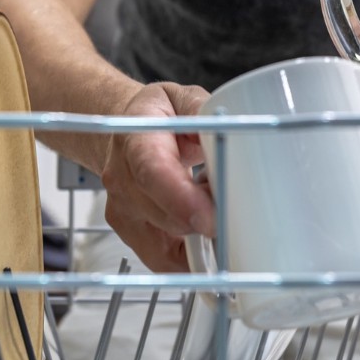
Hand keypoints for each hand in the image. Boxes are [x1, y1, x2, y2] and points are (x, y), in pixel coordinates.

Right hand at [99, 82, 212, 271]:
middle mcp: (123, 181)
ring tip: (216, 207)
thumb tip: (230, 129)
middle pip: (168, 219)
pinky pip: (165, 261)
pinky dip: (192, 256)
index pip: (152, 174)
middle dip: (209, 220)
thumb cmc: (158, 116)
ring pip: (169, 247)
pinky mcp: (131, 234)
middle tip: (236, 204)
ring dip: (202, 237)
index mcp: (137, 142)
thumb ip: (203, 112)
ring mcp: (123, 211)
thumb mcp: (182, 98)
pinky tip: (207, 235)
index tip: (211, 218)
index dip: (181, 200)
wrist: (125, 130)